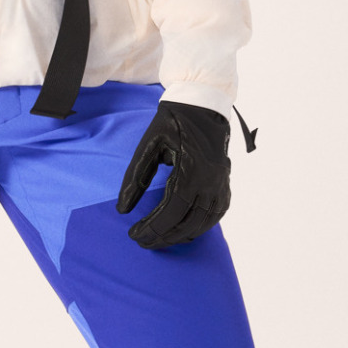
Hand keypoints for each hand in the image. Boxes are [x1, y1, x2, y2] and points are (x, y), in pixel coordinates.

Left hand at [116, 103, 230, 249]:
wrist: (202, 106)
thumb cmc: (172, 124)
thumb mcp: (149, 145)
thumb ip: (136, 177)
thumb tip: (122, 209)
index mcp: (191, 169)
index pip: (172, 210)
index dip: (152, 227)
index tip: (133, 234)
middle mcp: (210, 181)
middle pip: (187, 222)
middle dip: (163, 236)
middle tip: (141, 241)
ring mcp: (221, 184)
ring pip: (203, 223)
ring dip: (180, 236)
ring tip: (158, 240)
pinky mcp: (225, 184)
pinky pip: (216, 215)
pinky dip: (199, 228)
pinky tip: (183, 232)